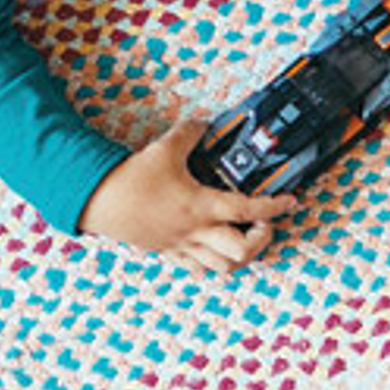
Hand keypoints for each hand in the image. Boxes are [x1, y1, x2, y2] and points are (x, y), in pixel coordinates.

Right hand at [81, 122, 299, 271]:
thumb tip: (202, 122)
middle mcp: (196, 231)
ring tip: (246, 238)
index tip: (290, 201)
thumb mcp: (165, 148)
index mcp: (201, 206)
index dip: (276, 206)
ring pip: (223, 267)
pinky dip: (213, 262)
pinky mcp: (168, 250)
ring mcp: (182, 245)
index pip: (249, 210)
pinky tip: (215, 248)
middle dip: (262, 239)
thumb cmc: (131, 181)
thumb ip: (190, 133)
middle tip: (264, 223)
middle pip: (243, 252)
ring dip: (242, 256)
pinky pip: (197, 267)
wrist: (99, 202)